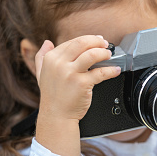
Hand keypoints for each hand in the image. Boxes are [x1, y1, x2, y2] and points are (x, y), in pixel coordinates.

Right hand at [34, 35, 120, 155]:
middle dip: (97, 41)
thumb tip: (47, 42)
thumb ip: (42, 57)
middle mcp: (59, 64)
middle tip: (105, 44)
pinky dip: (111, 70)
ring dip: (104, 52)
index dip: (87, 39)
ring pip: (92, 54)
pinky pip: (100, 72)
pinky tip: (115, 70)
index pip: (72, 42)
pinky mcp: (82, 84)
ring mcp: (70, 74)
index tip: (96, 40)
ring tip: (109, 54)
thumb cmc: (52, 97)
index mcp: (50, 59)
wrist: (56, 116)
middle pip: (82, 43)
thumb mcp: (41, 74)